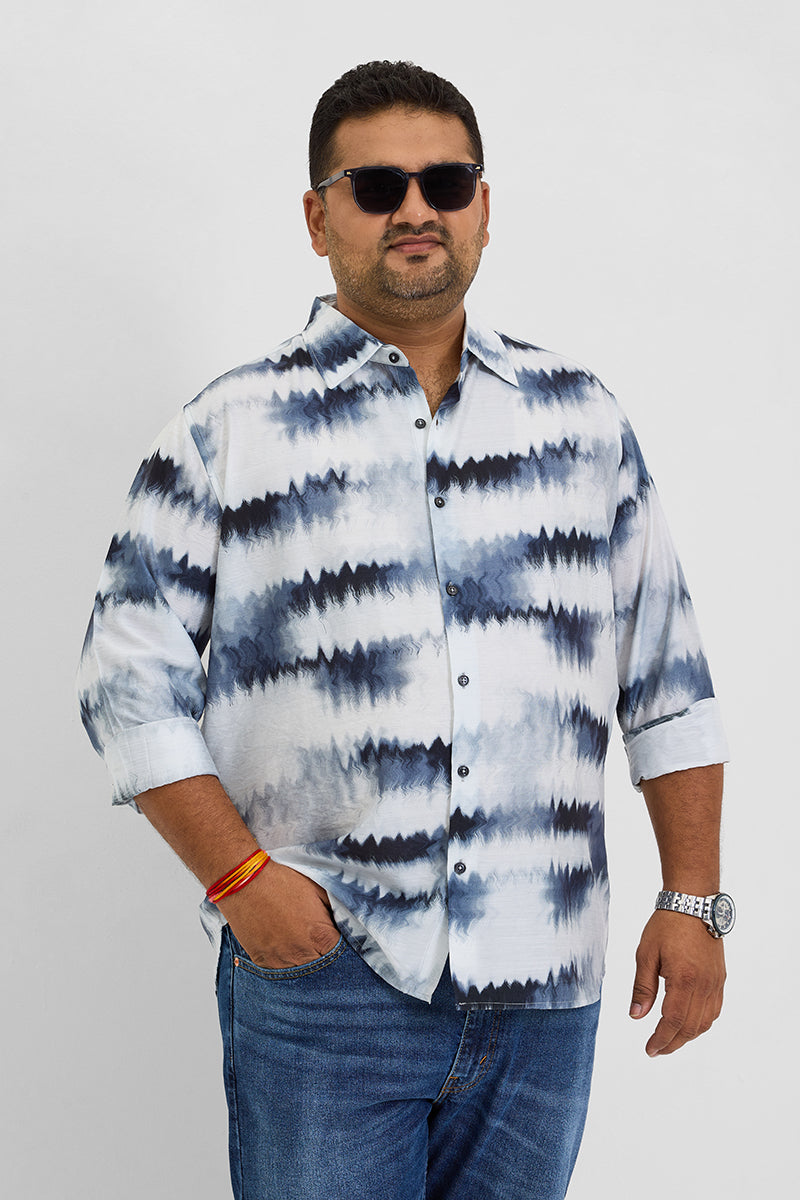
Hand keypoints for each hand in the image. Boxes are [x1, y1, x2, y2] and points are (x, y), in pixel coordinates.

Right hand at [218, 860, 339, 968]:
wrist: (245, 883)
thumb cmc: (281, 882)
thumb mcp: (317, 890)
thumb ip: (334, 910)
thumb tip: (343, 922)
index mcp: (320, 936)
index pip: (342, 954)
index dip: (342, 947)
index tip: (336, 939)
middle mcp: (302, 954)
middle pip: (323, 967)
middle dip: (324, 957)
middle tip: (318, 942)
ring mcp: (281, 961)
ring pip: (301, 974)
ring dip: (304, 962)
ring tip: (298, 943)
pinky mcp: (263, 962)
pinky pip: (279, 972)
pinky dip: (284, 963)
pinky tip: (283, 947)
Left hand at [629, 910, 725, 1055]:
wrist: (693, 903)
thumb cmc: (666, 925)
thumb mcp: (645, 954)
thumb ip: (642, 987)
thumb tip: (636, 1016)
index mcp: (683, 979)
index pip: (672, 1022)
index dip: (660, 1040)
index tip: (649, 1050)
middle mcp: (704, 985)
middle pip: (690, 1027)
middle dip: (672, 1043)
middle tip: (656, 1050)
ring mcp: (715, 982)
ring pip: (705, 1022)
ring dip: (687, 1036)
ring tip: (669, 1040)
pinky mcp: (720, 978)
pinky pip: (714, 1010)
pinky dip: (701, 1023)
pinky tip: (688, 1024)